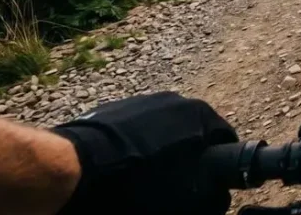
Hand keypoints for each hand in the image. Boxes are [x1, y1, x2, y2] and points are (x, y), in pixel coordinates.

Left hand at [51, 92, 236, 214]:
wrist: (75, 170)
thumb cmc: (139, 185)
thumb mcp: (188, 201)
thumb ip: (214, 197)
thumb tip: (217, 196)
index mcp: (201, 115)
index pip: (225, 141)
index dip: (218, 168)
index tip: (206, 187)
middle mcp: (175, 100)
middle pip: (192, 135)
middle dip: (187, 158)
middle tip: (175, 187)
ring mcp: (141, 101)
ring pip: (162, 132)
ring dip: (159, 152)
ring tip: (143, 180)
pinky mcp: (112, 109)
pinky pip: (133, 132)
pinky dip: (133, 148)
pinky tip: (121, 171)